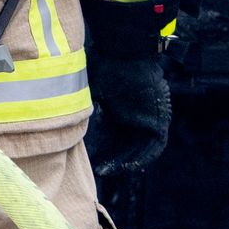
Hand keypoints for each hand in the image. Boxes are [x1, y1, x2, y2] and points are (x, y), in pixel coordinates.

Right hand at [88, 56, 171, 176]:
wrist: (125, 57)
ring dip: (127, 161)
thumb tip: (68, 121)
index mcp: (123, 109)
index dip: (105, 150)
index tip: (93, 160)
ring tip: (109, 170)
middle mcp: (138, 116)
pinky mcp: (160, 121)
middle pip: (127, 145)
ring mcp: (151, 119)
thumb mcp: (91, 92)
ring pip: (141, 148)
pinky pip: (154, 147)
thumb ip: (85, 108)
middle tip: (100, 171)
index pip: (115, 137)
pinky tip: (127, 165)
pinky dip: (142, 157)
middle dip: (114, 160)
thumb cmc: (105, 67)